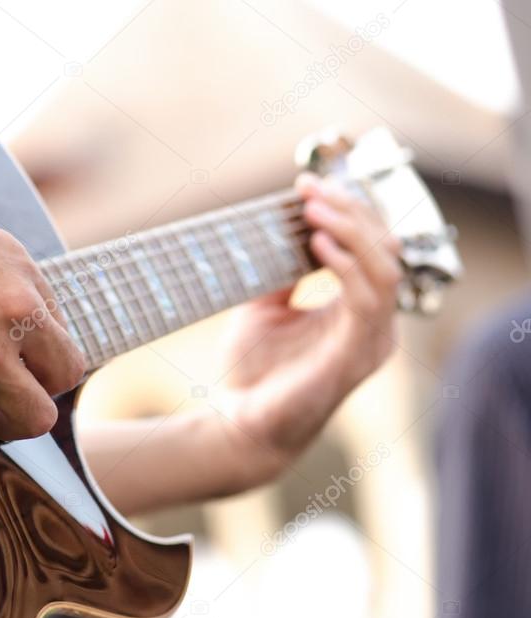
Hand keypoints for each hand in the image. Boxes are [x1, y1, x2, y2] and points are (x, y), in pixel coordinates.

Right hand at [0, 180, 84, 442]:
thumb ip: (9, 283)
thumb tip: (27, 319)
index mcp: (22, 278)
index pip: (64, 346)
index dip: (41, 362)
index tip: (19, 365)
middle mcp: (10, 315)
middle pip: (59, 388)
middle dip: (33, 397)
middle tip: (6, 393)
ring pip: (26, 421)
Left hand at [219, 173, 401, 464]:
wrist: (239, 424)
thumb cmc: (254, 372)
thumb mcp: (264, 309)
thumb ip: (281, 274)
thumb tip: (280, 229)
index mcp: (357, 313)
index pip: (373, 250)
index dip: (347, 212)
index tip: (307, 185)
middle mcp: (372, 326)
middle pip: (386, 252)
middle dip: (351, 212)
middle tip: (312, 190)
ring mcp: (368, 342)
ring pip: (385, 270)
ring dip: (351, 232)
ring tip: (314, 209)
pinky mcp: (353, 358)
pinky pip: (365, 302)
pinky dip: (346, 267)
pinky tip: (317, 245)